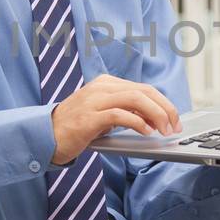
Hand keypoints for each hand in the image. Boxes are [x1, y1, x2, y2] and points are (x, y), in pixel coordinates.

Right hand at [54, 74, 181, 164]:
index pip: (143, 88)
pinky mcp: (89, 117)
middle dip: (165, 109)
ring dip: (156, 115)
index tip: (174, 120)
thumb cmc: (75, 128)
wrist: (45, 136)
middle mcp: (101, 87)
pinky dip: (138, 123)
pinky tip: (147, 132)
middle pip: (144, 91)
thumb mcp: (103, 116)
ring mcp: (94, 100)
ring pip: (135, 99)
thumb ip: (125, 112)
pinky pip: (120, 114)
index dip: (163, 104)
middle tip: (175, 126)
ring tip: (164, 130)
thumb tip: (154, 120)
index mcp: (106, 84)